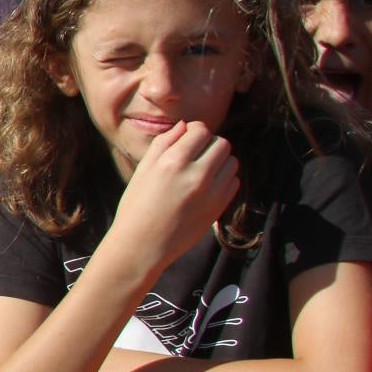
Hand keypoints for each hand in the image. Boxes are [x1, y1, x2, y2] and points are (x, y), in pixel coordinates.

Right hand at [107, 121, 238, 275]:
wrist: (142, 244)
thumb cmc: (137, 205)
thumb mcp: (143, 170)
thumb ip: (163, 143)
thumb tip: (185, 126)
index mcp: (172, 161)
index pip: (201, 130)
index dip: (195, 132)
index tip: (188, 140)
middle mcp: (195, 174)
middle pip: (222, 143)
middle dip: (210, 145)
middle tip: (196, 156)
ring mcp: (211, 192)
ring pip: (232, 162)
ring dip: (220, 162)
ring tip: (202, 172)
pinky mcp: (219, 207)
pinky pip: (234, 182)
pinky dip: (224, 180)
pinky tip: (206, 188)